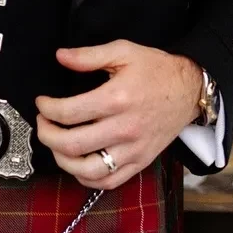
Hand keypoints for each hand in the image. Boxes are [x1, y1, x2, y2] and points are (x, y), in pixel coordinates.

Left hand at [36, 41, 203, 188]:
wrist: (190, 89)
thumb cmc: (156, 69)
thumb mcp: (124, 52)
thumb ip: (89, 55)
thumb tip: (60, 56)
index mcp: (117, 98)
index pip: (69, 112)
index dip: (47, 109)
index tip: (42, 103)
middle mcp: (124, 128)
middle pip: (72, 144)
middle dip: (47, 134)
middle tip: (43, 123)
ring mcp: (133, 149)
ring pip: (86, 169)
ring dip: (62, 159)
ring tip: (56, 144)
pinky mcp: (140, 162)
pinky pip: (108, 181)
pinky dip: (86, 177)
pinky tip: (77, 163)